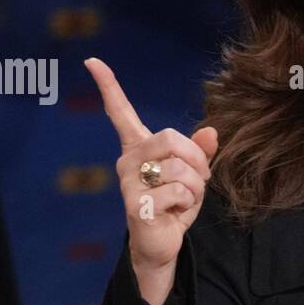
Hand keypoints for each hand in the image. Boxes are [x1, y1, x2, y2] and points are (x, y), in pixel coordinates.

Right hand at [85, 57, 217, 304]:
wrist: (163, 243)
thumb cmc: (175, 206)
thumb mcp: (192, 176)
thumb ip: (200, 152)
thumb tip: (211, 131)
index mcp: (138, 148)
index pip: (120, 113)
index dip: (108, 87)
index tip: (91, 61)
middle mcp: (127, 161)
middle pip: (169, 138)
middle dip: (196, 159)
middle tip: (201, 178)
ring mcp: (128, 183)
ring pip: (179, 168)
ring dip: (196, 187)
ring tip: (185, 200)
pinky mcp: (135, 205)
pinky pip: (177, 192)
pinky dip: (188, 204)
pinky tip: (176, 214)